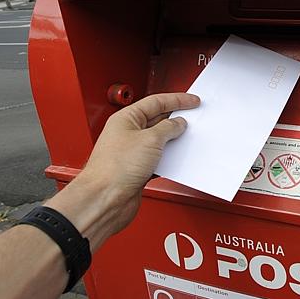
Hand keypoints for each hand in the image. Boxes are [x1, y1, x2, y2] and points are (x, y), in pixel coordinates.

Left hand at [46, 93, 199, 249]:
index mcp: (125, 118)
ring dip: (173, 140)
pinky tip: (176, 159)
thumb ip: (168, 128)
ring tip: (187, 138)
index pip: (155, 102)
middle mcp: (127, 133)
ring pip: (159, 140)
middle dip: (176, 118)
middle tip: (194, 117)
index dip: (177, 100)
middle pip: (157, 119)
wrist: (105, 198)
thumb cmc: (115, 168)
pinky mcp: (137, 169)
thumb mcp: (150, 139)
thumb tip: (177, 124)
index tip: (192, 101)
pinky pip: (158, 158)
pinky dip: (169, 157)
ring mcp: (132, 152)